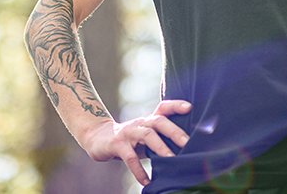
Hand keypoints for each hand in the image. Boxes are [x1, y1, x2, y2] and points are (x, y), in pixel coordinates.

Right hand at [77, 100, 192, 185]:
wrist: (97, 138)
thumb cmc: (127, 139)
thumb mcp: (144, 136)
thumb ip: (160, 139)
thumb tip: (184, 152)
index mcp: (148, 120)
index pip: (163, 108)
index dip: (176, 105)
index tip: (190, 108)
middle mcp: (140, 123)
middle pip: (159, 121)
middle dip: (175, 131)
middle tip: (188, 143)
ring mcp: (128, 132)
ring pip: (147, 136)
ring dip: (161, 147)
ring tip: (172, 160)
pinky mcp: (117, 144)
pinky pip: (130, 158)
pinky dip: (139, 171)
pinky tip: (146, 181)